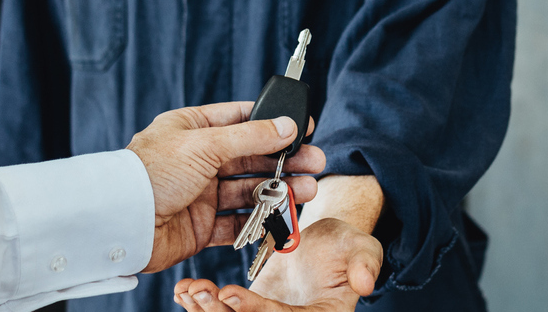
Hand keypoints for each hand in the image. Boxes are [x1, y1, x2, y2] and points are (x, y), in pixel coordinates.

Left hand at [126, 101, 323, 272]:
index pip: (240, 119)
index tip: (303, 127)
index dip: (272, 122)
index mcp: (192, 130)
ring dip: (279, 190)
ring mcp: (200, 194)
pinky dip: (260, 220)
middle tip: (315, 163)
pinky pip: (237, 222)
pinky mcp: (201, 226)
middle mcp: (197, 160)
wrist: (121, 222)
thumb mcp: (205, 144)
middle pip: (251, 157)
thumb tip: (286, 125)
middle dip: (284, 160)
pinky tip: (282, 216)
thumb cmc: (151, 174)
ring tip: (307, 191)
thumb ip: (250, 136)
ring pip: (248, 190)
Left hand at [170, 218, 383, 311]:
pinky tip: (182, 289)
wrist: (326, 241)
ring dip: (206, 311)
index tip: (230, 293)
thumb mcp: (361, 247)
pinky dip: (199, 304)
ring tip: (188, 288)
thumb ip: (365, 263)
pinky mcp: (247, 311)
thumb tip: (364, 284)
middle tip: (202, 292)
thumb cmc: (347, 244)